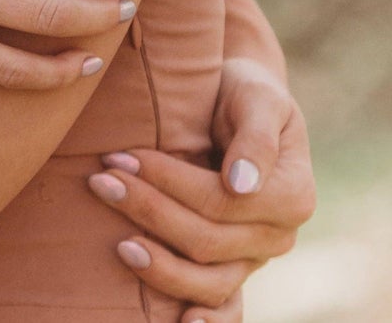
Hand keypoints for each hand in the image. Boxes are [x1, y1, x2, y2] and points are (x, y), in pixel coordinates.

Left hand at [85, 58, 313, 322]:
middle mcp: (277, 235)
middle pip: (206, 239)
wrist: (241, 101)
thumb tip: (241, 184)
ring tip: (118, 244)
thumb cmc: (245, 92)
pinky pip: (225, 306)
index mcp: (292, 195)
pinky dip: (206, 319)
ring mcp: (255, 258)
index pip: (219, 200)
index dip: (167, 181)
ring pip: (209, 280)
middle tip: (100, 179)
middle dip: (148, 210)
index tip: (120, 155)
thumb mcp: (259, 96)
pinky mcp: (235, 267)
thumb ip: (255, 136)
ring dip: (159, 265)